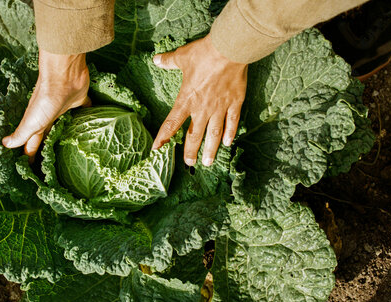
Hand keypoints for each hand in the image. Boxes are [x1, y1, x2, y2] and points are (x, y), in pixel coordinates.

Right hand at [2, 49, 89, 161]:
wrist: (64, 76)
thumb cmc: (46, 99)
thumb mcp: (32, 120)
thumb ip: (21, 134)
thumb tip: (5, 144)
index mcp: (38, 122)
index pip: (32, 142)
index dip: (31, 153)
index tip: (32, 166)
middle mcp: (50, 115)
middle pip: (48, 134)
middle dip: (48, 146)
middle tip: (53, 161)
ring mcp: (64, 108)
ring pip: (64, 124)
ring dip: (66, 133)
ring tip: (71, 146)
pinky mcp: (79, 100)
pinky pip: (84, 111)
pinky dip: (87, 117)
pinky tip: (92, 124)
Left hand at [151, 34, 247, 165]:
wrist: (229, 50)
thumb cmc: (204, 54)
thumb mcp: (182, 57)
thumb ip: (168, 61)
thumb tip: (156, 59)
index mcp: (187, 100)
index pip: (171, 124)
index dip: (163, 138)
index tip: (156, 149)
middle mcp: (202, 109)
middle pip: (194, 136)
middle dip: (190, 151)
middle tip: (189, 164)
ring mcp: (219, 108)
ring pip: (214, 134)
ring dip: (210, 150)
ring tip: (208, 163)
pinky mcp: (234, 103)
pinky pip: (232, 122)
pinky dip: (230, 133)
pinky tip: (228, 143)